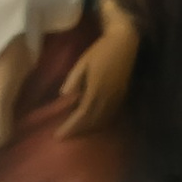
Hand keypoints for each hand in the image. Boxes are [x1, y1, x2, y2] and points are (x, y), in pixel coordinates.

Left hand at [52, 3, 140, 138]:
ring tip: (75, 133)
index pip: (82, 115)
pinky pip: (109, 116)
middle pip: (92, 121)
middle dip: (77, 131)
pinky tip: (91, 123)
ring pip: (101, 121)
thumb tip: (64, 95)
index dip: (70, 127)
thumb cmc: (100, 51)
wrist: (124, 45)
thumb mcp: (82, 63)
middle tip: (63, 137)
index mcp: (95, 90)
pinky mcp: (120, 97)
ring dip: (88, 129)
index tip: (58, 136)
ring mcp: (115, 99)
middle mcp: (107, 99)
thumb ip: (74, 79)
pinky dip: (98, 123)